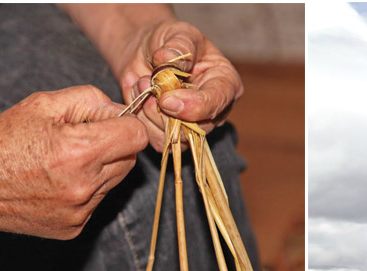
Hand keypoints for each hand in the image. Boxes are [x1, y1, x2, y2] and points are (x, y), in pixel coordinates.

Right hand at [0, 86, 146, 238]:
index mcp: (80, 152)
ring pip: (114, 181)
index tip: (108, 122)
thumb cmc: (2, 140)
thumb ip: (90, 100)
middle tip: (78, 139)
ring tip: (62, 161)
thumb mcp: (42, 104)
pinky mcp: (74, 227)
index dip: (125, 123)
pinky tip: (55, 182)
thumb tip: (120, 110)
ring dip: (99, 168)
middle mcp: (84, 186)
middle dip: (113, 145)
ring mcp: (80, 211)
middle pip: (129, 160)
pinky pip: (96, 202)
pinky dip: (85, 189)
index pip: (136, 136)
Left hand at [118, 20, 242, 150]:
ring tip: (141, 83)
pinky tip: (140, 97)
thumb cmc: (171, 40)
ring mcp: (193, 125)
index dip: (194, 105)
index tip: (167, 100)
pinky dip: (142, 120)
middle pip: (197, 128)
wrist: (147, 51)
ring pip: (176, 138)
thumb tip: (167, 61)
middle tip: (146, 83)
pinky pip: (157, 140)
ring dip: (150, 114)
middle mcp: (214, 109)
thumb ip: (178, 46)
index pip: (217, 102)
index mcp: (226, 84)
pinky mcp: (171, 133)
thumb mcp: (179, 34)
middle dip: (166, 112)